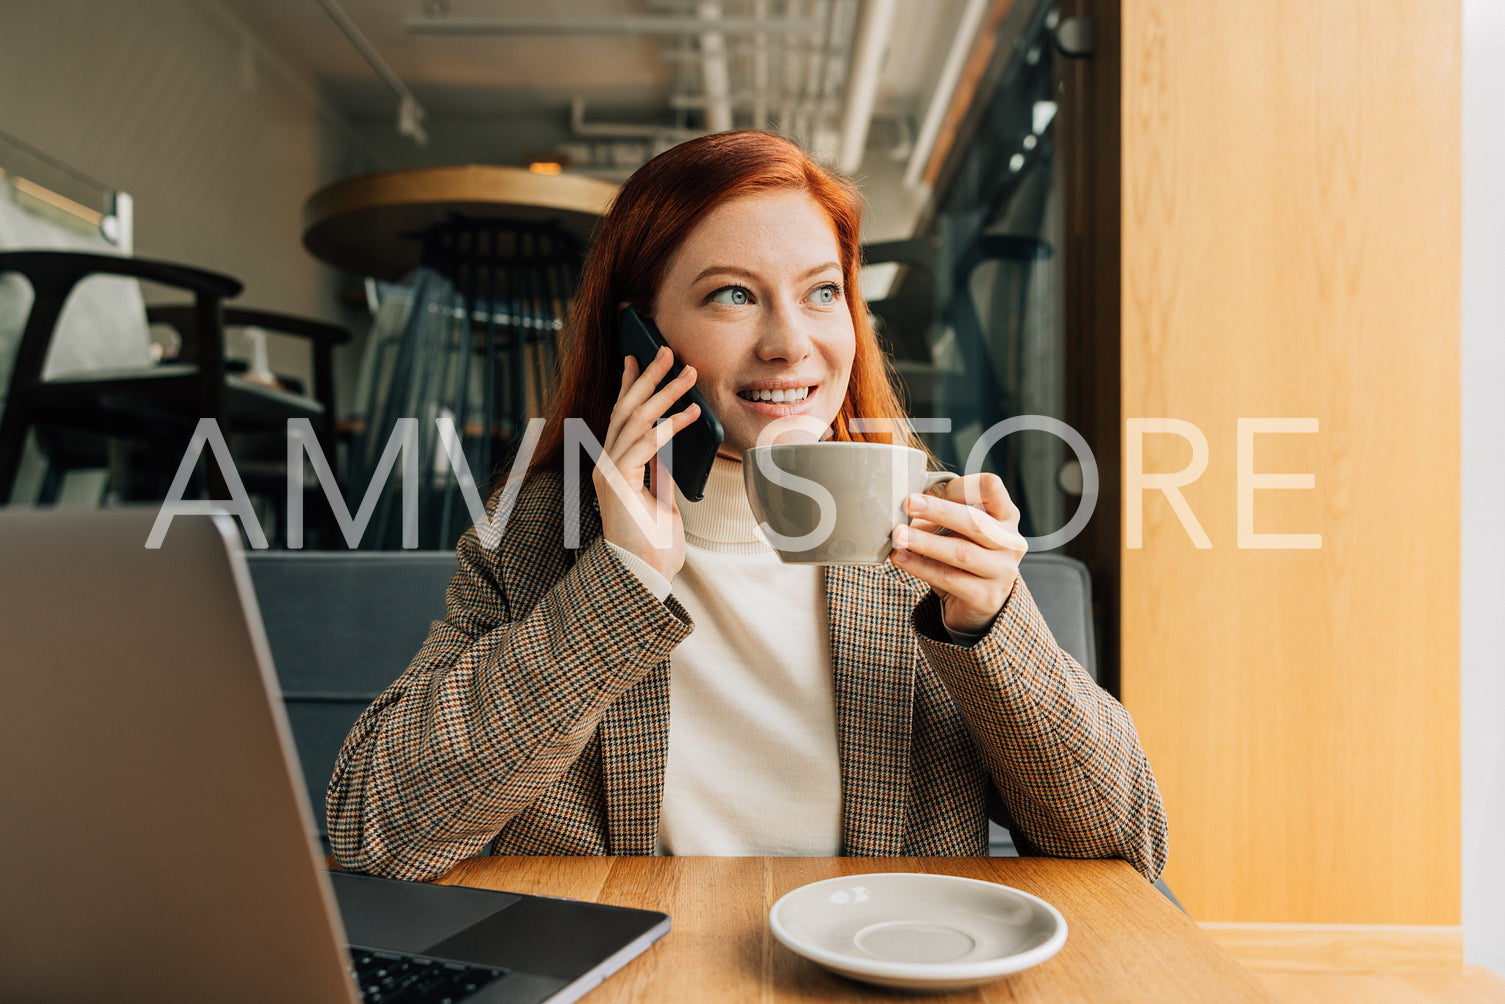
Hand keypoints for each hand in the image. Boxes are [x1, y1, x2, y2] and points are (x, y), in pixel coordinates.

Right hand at [595, 347, 702, 579]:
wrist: (645, 576)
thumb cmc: (655, 544)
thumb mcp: (662, 499)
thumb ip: (660, 471)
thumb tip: (672, 444)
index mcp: (616, 466)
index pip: (621, 416)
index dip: (629, 385)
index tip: (639, 358)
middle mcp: (607, 464)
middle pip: (625, 409)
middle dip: (647, 377)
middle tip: (666, 350)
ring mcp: (610, 472)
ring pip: (635, 420)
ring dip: (665, 393)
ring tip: (687, 373)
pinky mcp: (618, 482)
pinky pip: (646, 444)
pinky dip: (670, 426)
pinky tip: (691, 414)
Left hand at [889, 473, 1027, 634]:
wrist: (982, 603)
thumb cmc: (968, 555)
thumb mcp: (962, 529)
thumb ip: (943, 514)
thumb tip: (906, 505)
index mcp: (1006, 516)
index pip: (992, 488)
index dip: (963, 485)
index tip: (938, 489)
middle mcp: (1010, 542)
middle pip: (975, 522)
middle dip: (939, 511)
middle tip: (909, 504)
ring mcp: (1001, 571)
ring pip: (961, 552)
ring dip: (925, 541)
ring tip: (898, 535)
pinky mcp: (984, 597)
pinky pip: (947, 578)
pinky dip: (920, 567)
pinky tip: (901, 557)